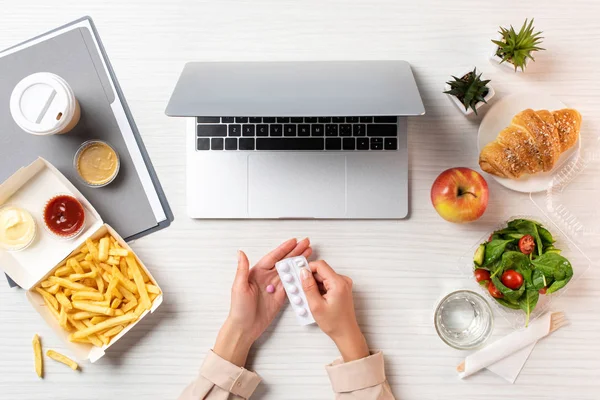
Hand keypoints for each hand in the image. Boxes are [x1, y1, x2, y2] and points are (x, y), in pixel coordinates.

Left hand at [214, 238, 311, 365]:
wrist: (244, 328)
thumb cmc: (239, 308)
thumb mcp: (239, 286)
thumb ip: (242, 269)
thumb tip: (241, 252)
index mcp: (257, 272)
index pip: (273, 257)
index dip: (284, 249)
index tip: (294, 241)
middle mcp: (267, 277)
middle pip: (284, 262)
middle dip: (295, 252)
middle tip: (306, 243)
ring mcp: (275, 287)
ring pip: (290, 271)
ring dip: (299, 263)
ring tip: (309, 254)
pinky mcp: (281, 297)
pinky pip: (292, 285)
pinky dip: (299, 279)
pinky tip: (306, 272)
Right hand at [301, 260, 369, 361]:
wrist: (346, 333)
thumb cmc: (334, 323)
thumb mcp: (316, 305)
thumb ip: (308, 286)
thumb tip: (303, 272)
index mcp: (338, 283)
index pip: (320, 265)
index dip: (308, 269)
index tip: (299, 275)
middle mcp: (343, 281)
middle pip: (321, 271)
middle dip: (310, 279)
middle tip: (302, 291)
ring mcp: (343, 284)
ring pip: (323, 277)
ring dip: (314, 285)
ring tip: (310, 299)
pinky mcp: (341, 289)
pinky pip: (327, 283)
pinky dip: (319, 289)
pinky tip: (316, 300)